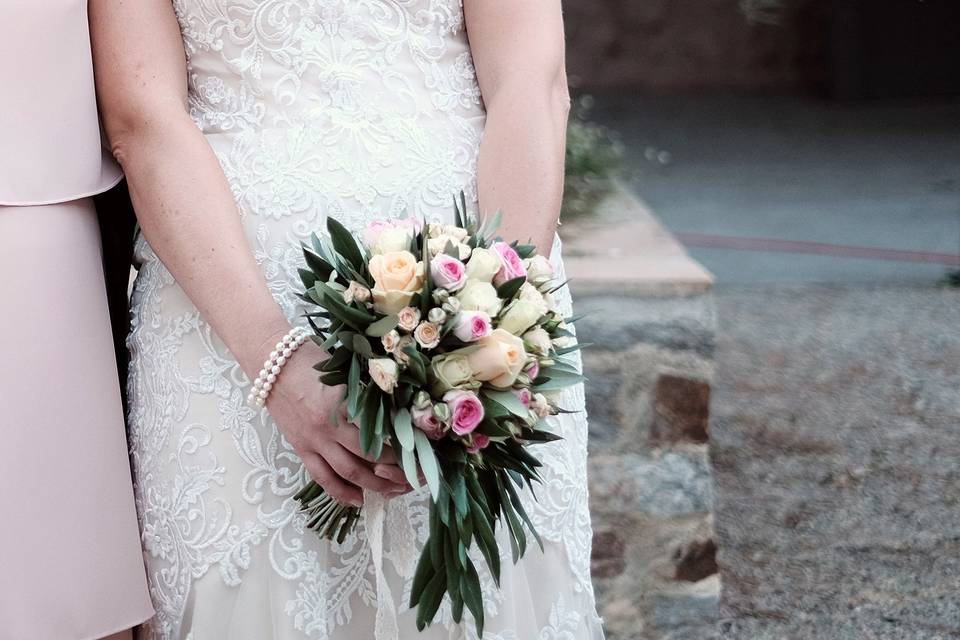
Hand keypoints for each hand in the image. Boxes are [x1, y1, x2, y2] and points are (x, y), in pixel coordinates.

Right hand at [261, 332, 410, 506]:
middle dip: (395, 471)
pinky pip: (322, 478)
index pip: (381, 431)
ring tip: (393, 492)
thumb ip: (366, 394)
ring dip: (373, 486)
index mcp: (344, 404)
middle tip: (414, 477)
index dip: (403, 444)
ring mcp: (313, 441)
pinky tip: (358, 500)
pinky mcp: (300, 448)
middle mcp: (329, 427)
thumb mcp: (345, 372)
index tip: (421, 451)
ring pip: (348, 473)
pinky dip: (341, 492)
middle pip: (369, 457)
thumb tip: (396, 412)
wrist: (270, 361)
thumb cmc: (310, 358)